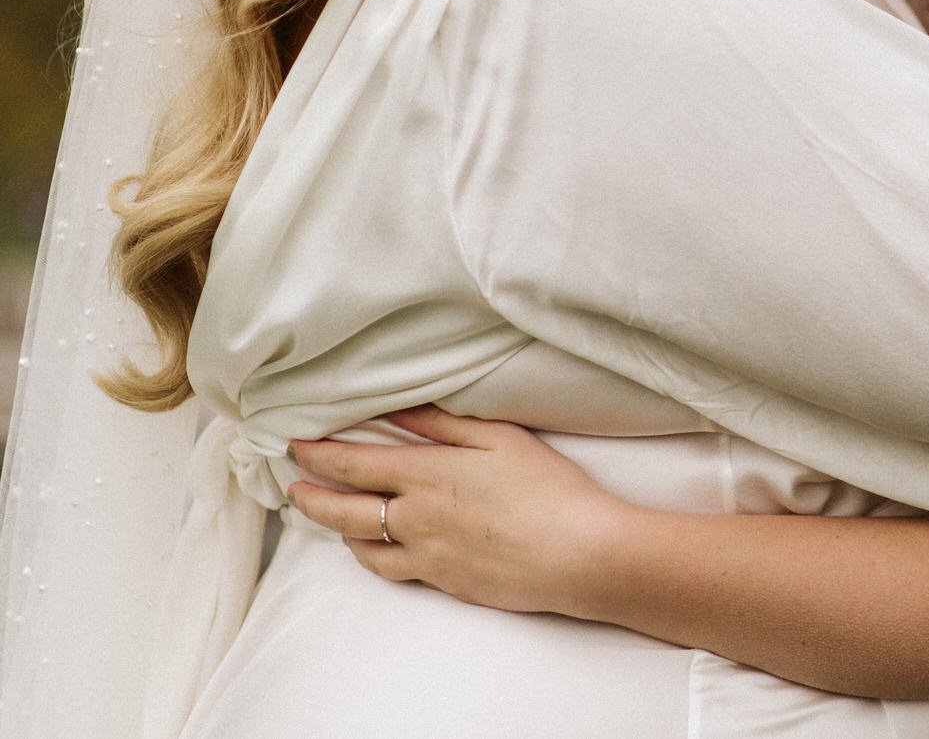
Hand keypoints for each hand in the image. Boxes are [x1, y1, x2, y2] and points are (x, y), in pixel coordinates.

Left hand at [287, 406, 630, 617]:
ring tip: (328, 515)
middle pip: (341, 508)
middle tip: (293, 486)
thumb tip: (403, 407)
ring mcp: (424, 554)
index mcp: (428, 473)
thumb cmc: (548, 487)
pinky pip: (388, 569)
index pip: (354, 462)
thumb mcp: (502, 437)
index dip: (318, 454)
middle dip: (309, 496)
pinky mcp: (440, 581)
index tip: (295, 444)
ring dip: (335, 527)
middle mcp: (414, 516)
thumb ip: (446, 423)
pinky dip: (368, 555)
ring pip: (359, 543)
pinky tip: (370, 547)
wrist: (576, 553)